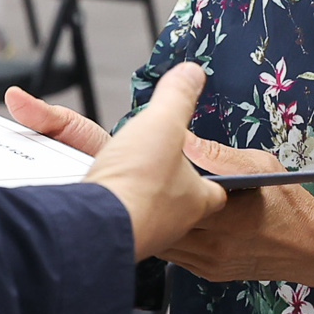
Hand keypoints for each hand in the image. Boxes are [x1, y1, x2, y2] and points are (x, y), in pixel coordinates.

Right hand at [10, 65, 225, 259]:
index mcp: (197, 198)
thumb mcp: (162, 122)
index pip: (219, 192)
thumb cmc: (137, 182)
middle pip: (186, 208)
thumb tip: (193, 73)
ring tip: (139, 182)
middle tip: (169, 172)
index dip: (218, 180)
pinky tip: (111, 197)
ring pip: (155, 219)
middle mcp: (174, 223)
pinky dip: (121, 209)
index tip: (210, 170)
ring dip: (148, 201)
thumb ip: (178, 96)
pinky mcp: (117, 240)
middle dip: (180, 190)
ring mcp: (146, 235)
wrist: (95, 224)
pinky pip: (125, 225)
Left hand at [156, 136, 313, 284]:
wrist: (312, 248)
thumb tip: (188, 140)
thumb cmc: (290, 205)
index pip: (176, 201)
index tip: (157, 167)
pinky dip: (173, 238)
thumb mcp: (262, 167)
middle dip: (155, 203)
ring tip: (161, 201)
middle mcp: (216, 245)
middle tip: (152, 183)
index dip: (160, 183)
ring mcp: (211, 263)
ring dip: (160, 223)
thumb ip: (221, 156)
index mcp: (228, 218)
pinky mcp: (210, 273)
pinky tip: (178, 220)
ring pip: (166, 243)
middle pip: (164, 225)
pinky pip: (177, 256)